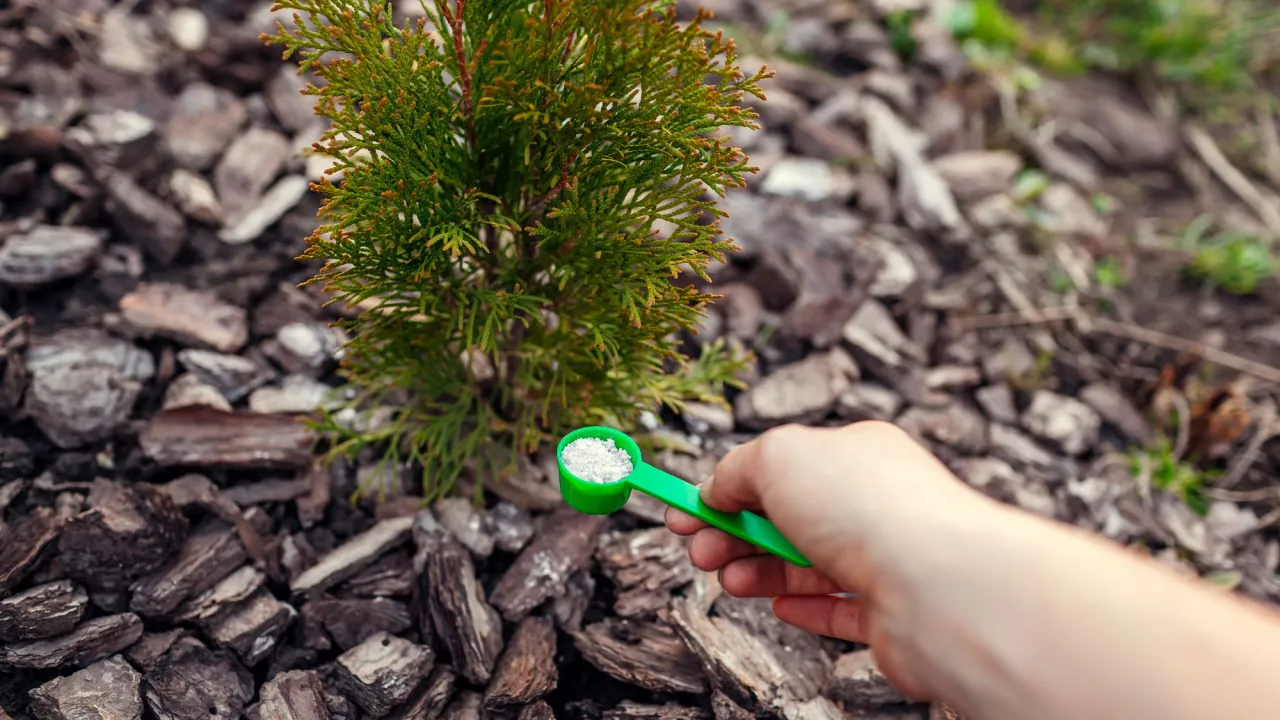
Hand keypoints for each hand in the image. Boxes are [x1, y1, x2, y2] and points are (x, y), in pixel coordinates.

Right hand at [665, 421, 1003, 700]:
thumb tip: (717, 487)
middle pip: (788, 517)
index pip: (780, 466)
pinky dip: (804, 606)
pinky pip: (840, 610)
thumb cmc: (872, 509)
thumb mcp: (779, 456)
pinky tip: (779, 606)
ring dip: (758, 569)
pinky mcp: (892, 612)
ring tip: (728, 579)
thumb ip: (739, 468)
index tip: (684, 510)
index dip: (726, 488)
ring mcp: (887, 558)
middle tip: (697, 550)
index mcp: (856, 452)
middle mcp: (876, 501)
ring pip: (808, 564)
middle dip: (735, 533)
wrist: (940, 585)